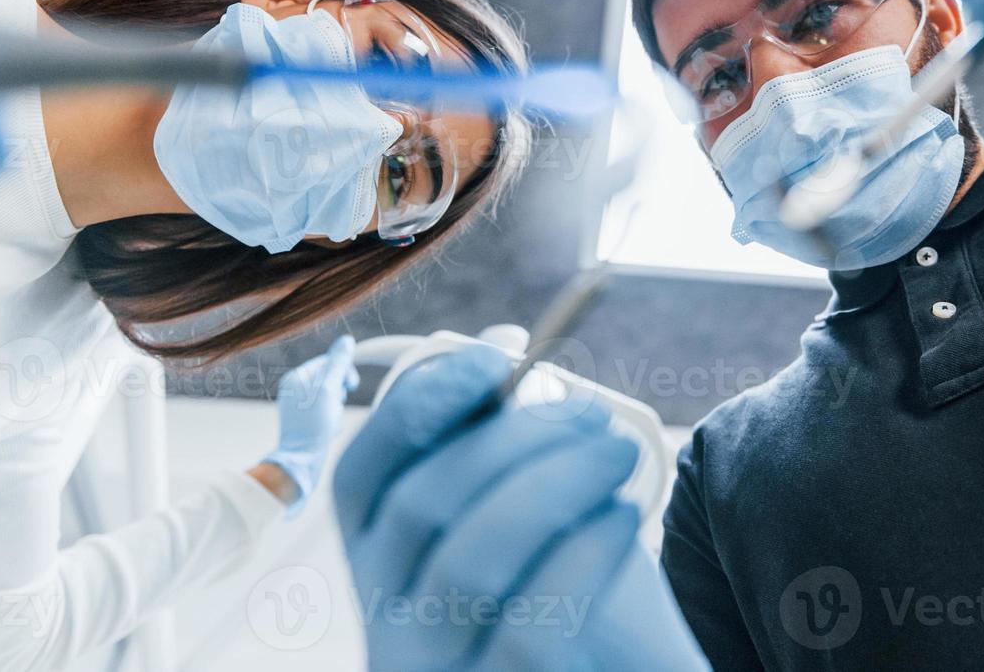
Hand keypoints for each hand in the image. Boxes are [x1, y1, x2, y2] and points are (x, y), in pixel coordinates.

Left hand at [260, 334, 359, 514]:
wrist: (300, 463)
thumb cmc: (315, 426)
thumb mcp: (329, 391)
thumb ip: (338, 364)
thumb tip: (347, 340)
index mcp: (296, 378)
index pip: (327, 361)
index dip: (343, 372)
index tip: (351, 386)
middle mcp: (293, 389)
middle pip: (329, 378)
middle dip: (339, 391)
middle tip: (338, 407)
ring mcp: (297, 406)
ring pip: (329, 396)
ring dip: (337, 407)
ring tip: (331, 422)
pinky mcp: (302, 422)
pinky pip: (324, 412)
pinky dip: (331, 419)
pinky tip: (329, 431)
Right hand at [333, 344, 708, 671]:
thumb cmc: (563, 598)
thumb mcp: (520, 522)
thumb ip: (500, 447)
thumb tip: (504, 345)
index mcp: (380, 563)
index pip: (361, 474)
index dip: (423, 404)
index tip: (500, 361)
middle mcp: (388, 621)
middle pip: (424, 503)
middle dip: (514, 438)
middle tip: (592, 414)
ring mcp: (434, 669)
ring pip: (472, 562)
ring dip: (555, 484)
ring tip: (617, 453)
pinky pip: (532, 623)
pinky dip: (583, 552)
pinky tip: (622, 518)